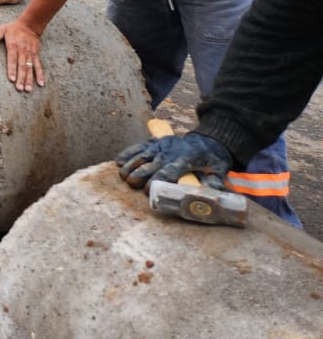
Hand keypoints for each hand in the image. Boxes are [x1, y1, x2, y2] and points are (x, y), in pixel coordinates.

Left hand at [0, 18, 44, 91]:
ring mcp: (30, 54)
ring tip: (28, 89)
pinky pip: (38, 66)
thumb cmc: (13, 28)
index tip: (12, 79)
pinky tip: (40, 83)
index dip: (12, 69)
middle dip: (21, 78)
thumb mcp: (2, 29)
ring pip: (30, 68)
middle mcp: (22, 51)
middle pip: (22, 66)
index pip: (12, 59)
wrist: (30, 25)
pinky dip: (40, 75)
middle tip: (20, 88)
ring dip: (29, 79)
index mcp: (13, 46)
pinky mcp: (36, 55)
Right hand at [117, 132, 232, 190]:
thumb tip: (213, 198)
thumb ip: (215, 183)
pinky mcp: (154, 142)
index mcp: (186, 159)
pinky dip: (128, 153)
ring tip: (123, 176)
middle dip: (139, 173)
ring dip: (131, 165)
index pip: (169, 171)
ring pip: (142, 155)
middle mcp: (170, 152)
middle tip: (131, 183)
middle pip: (151, 164)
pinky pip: (139, 147)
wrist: (207, 141)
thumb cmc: (212, 160)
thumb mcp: (219, 170)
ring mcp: (161, 146)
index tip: (147, 190)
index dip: (157, 180)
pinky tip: (118, 162)